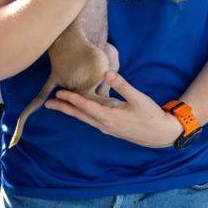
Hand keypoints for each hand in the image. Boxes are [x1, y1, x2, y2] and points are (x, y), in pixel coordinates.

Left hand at [45, 70, 181, 147]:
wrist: (161, 134)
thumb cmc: (151, 115)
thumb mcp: (139, 98)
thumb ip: (123, 85)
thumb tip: (108, 73)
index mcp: (110, 116)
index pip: (86, 106)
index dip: (72, 98)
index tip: (59, 92)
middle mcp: (105, 124)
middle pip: (80, 115)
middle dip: (64, 108)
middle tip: (47, 104)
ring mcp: (107, 127)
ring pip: (85, 118)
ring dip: (71, 111)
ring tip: (58, 105)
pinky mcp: (111, 127)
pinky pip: (91, 120)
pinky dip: (82, 113)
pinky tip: (78, 110)